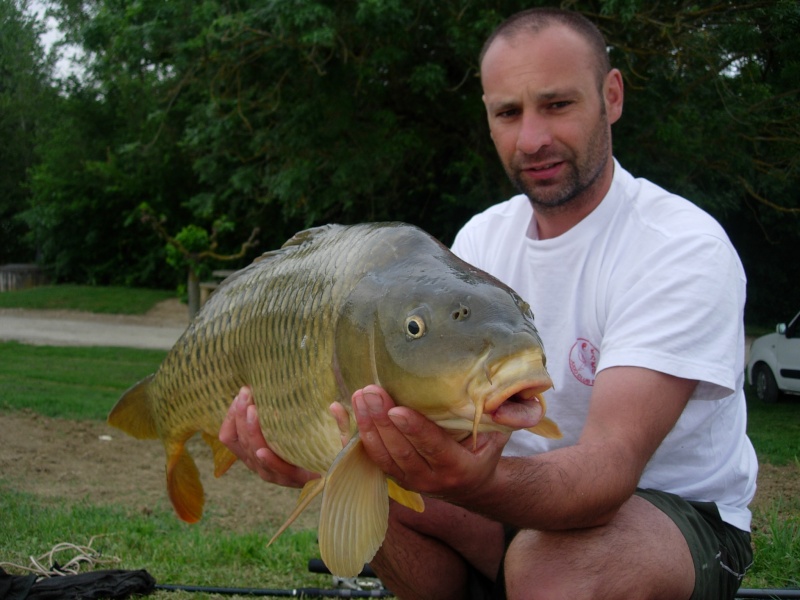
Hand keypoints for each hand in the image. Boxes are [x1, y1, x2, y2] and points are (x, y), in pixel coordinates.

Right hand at [219, 386, 318, 487]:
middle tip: (246, 393)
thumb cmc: (310, 439)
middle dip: (239, 416)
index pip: (229, 435)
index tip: (242, 393)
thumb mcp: (294, 419)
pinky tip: (263, 450)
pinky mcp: (291, 479)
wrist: (334, 463)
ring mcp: (272, 472)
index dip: (231, 415)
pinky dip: (268, 460)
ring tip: (253, 410)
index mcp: (252, 449)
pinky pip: (275, 469)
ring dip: (251, 431)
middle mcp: (257, 462)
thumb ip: (282, 404)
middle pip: (237, 440)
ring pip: (253, 452)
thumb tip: (273, 381)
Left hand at [351, 385, 509, 499]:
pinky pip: (367, 458)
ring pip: (382, 457)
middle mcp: (430, 480)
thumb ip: (492, 416)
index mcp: (458, 468)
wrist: (474, 486)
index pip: (433, 448)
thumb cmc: (486, 451)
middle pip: (401, 452)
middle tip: (370, 392)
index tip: (397, 409)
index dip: (415, 430)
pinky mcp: (393, 477)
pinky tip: (338, 411)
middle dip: (382, 422)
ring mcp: (408, 482)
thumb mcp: (496, 436)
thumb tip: (496, 386)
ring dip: (366, 427)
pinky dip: (349, 435)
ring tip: (359, 397)